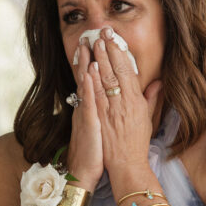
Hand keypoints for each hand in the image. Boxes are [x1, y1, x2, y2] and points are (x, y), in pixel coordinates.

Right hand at [66, 38, 103, 188]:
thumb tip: (120, 99)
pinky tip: (89, 72)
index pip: (95, 80)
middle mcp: (87, 107)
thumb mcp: (105, 127)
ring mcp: (86, 113)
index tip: (100, 44)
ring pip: (85, 84)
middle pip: (87, 76)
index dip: (97, 61)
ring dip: (85, 64)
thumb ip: (113, 110)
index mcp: (93, 107)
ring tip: (86, 44)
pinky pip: (87, 101)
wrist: (85, 171)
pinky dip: (87, 86)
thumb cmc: (98, 151)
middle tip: (89, 34)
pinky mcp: (88, 122)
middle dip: (89, 55)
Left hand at [90, 27, 161, 174]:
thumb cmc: (136, 143)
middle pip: (115, 71)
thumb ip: (151, 98)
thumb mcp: (147, 118)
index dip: (120, 53)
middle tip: (101, 33)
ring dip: (99, 60)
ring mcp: (111, 110)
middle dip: (108, 50)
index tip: (114, 38)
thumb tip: (157, 82)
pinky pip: (96, 97)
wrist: (127, 164)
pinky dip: (92, 82)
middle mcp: (124, 103)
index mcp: (136, 101)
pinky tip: (88, 69)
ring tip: (93, 43)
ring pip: (104, 80)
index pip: (127, 70)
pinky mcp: (101, 119)